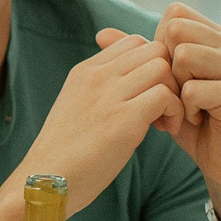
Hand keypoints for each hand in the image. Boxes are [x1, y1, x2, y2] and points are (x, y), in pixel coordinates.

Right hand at [0, 32, 180, 220]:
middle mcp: (96, 76)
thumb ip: (101, 88)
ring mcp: (108, 96)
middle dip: (169, 74)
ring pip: (163, 67)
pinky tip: (166, 131)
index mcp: (85, 71)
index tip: (150, 92)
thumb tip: (130, 83)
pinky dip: (175, 111)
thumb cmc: (66, 151)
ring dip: (174, 92)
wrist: (44, 180)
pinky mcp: (123, 120)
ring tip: (165, 120)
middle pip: (153, 49)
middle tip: (164, 106)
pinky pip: (165, 96)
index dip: (152, 63)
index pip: (133, 41)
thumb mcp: (77, 106)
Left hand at [152, 2, 220, 220]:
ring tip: (187, 106)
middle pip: (176, 31)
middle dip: (165, 65)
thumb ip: (137, 56)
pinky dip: (186, 109)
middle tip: (176, 93)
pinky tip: (198, 120)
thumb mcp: (162, 84)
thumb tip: (101, 33)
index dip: (159, 45)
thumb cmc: (192, 123)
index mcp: (218, 37)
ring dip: (174, 88)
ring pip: (183, 57)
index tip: (168, 75)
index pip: (174, 14)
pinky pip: (191, 89)